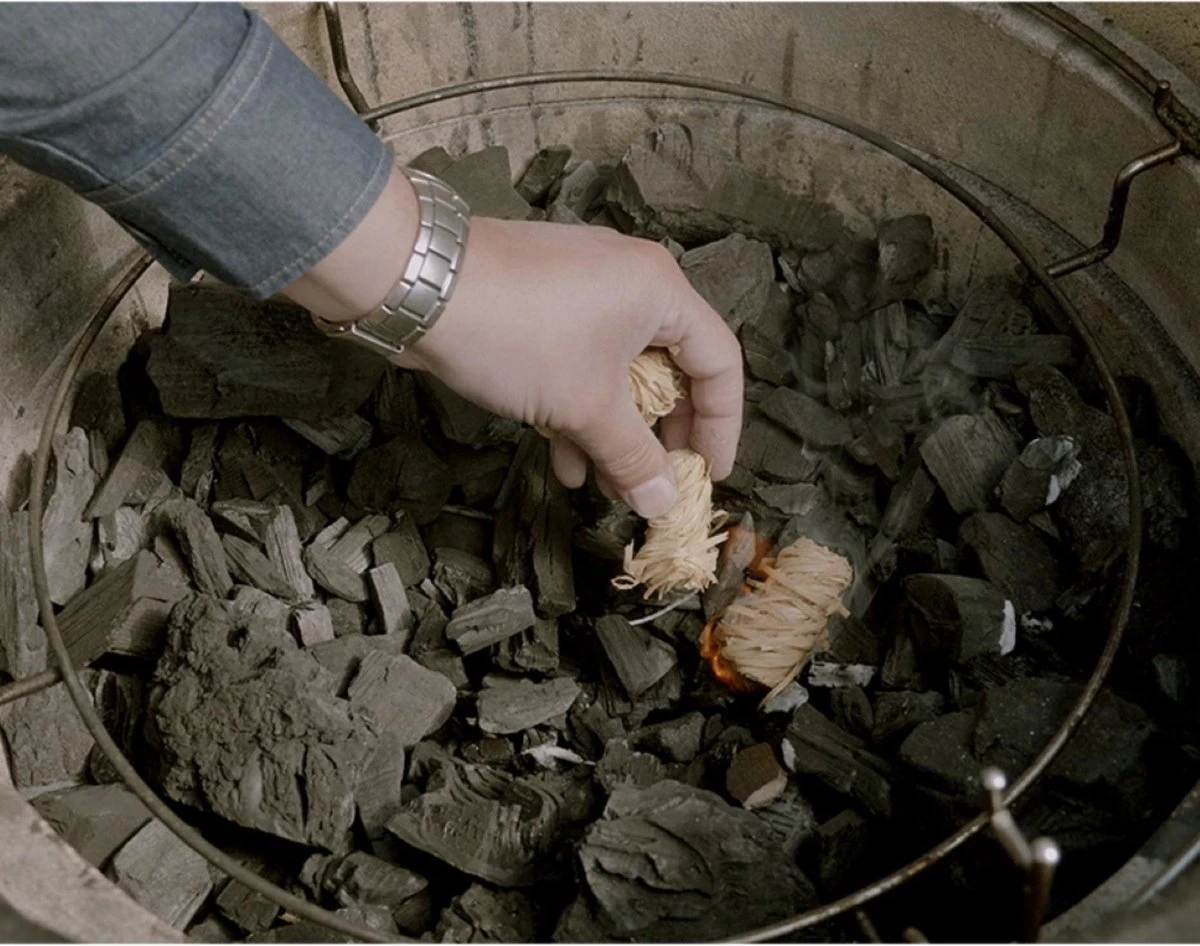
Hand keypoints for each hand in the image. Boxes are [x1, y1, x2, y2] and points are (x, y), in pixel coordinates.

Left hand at [395, 217, 743, 517]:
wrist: (419, 286)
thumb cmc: (518, 334)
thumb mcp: (586, 406)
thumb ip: (633, 457)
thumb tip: (662, 502)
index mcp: (660, 291)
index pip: (719, 363)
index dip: (721, 426)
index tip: (707, 475)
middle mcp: (630, 283)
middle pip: (670, 370)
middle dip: (660, 436)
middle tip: (656, 485)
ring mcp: (582, 291)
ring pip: (618, 374)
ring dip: (614, 434)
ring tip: (606, 488)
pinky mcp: (542, 305)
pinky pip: (578, 364)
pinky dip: (577, 411)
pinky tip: (565, 463)